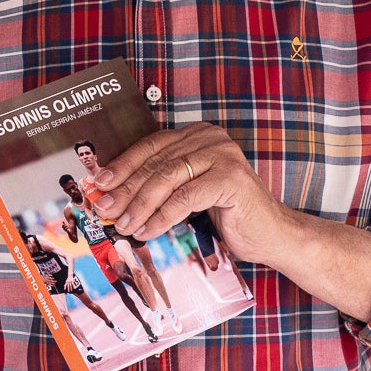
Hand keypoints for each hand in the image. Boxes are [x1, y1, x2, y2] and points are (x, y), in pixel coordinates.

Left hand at [90, 123, 299, 266]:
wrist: (271, 235)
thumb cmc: (227, 215)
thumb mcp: (187, 193)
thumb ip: (160, 185)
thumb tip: (112, 194)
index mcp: (197, 135)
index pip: (150, 147)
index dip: (122, 165)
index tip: (98, 184)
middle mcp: (210, 137)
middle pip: (156, 162)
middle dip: (125, 188)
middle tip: (104, 208)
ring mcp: (223, 155)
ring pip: (167, 179)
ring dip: (140, 205)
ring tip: (123, 225)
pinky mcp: (231, 178)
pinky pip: (186, 197)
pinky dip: (162, 216)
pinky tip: (147, 231)